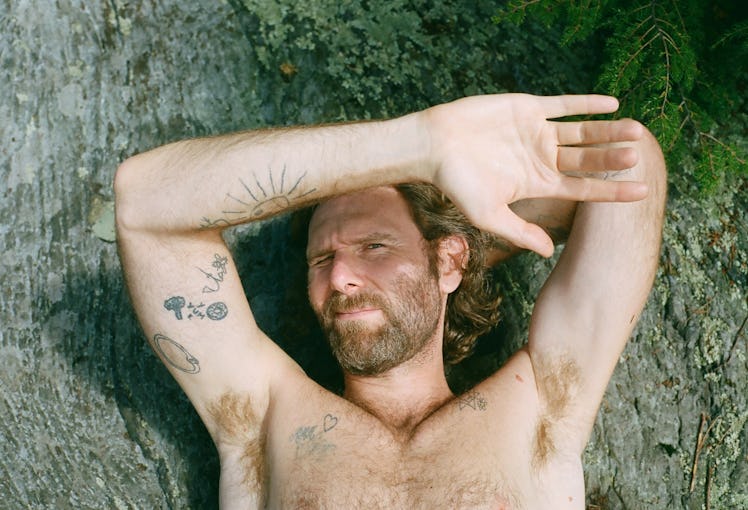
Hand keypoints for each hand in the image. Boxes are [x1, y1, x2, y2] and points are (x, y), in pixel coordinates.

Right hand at [423, 93, 646, 256]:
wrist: (434, 145)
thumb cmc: (457, 183)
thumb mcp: (489, 215)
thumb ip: (520, 231)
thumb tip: (550, 253)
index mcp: (538, 183)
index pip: (583, 189)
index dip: (612, 191)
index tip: (641, 192)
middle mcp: (543, 158)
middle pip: (587, 160)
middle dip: (612, 159)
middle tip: (637, 156)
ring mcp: (537, 132)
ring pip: (582, 132)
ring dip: (608, 131)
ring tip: (636, 130)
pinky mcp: (528, 108)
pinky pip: (564, 104)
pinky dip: (587, 103)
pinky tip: (612, 104)